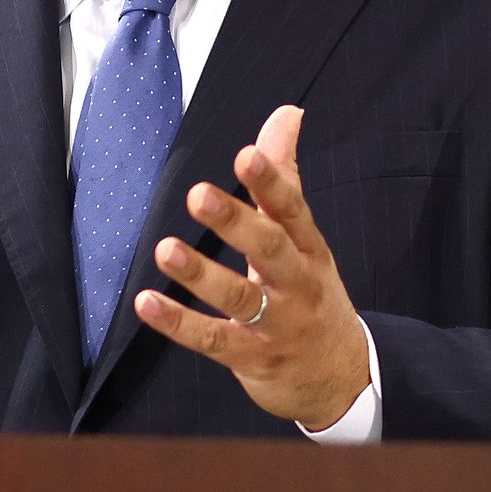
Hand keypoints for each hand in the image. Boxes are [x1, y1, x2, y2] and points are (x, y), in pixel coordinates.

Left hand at [132, 105, 369, 428]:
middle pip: (269, 250)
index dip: (271, 182)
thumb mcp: (305, 238)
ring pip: (239, 298)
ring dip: (200, 274)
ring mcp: (277, 325)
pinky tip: (147, 303)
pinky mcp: (252, 358)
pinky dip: (179, 323)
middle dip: (235, 222)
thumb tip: (286, 114)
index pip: (293, 211)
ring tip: (166, 248)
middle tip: (198, 194)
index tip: (245, 154)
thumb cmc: (313, 293)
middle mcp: (297, 285)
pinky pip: (213, 340)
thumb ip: (285, 177)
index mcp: (309, 249)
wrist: (343, 377)